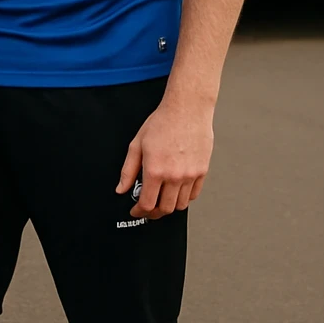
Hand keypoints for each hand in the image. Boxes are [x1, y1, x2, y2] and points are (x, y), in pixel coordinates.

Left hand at [116, 98, 212, 219]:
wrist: (187, 109)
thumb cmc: (163, 122)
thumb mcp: (137, 145)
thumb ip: (128, 170)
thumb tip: (121, 188)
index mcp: (156, 170)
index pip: (146, 204)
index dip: (139, 212)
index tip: (136, 211)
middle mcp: (174, 176)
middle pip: (164, 209)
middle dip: (153, 213)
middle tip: (148, 209)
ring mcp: (190, 175)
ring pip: (180, 205)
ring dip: (169, 206)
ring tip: (162, 200)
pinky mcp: (202, 171)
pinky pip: (194, 194)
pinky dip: (184, 198)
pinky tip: (177, 191)